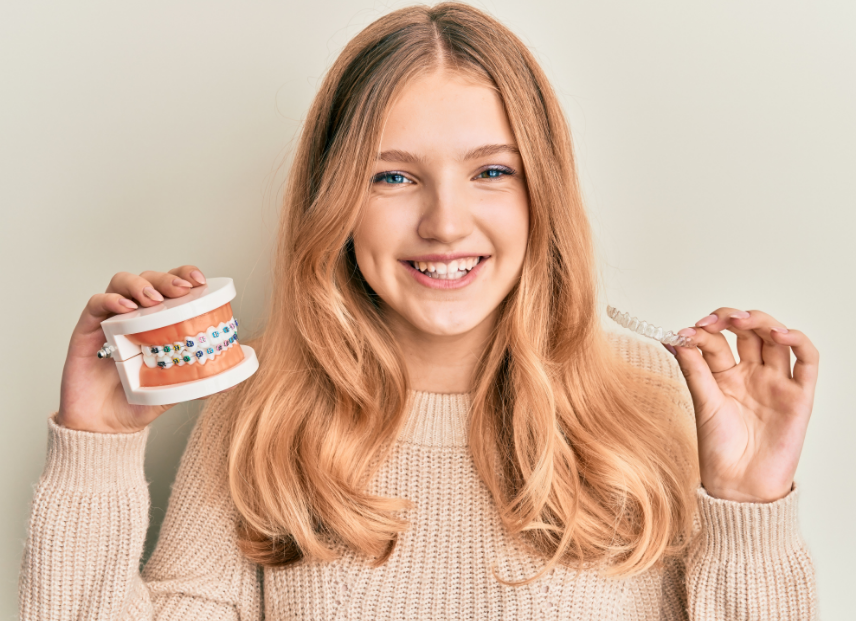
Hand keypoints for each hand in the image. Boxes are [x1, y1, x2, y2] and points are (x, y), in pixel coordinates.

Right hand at [55, 266, 207, 433]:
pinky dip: (111, 300)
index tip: (199, 281)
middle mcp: (135, 314)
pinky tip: (126, 309)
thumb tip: (233, 377)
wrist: (105, 426)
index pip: (172, 285)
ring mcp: (110, 318)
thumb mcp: (176, 388)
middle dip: (167, 279)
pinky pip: (96, 304)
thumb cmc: (138, 401)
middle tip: (181, 290)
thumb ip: (201, 380)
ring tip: (153, 300)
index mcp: (159, 321)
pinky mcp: (86, 329)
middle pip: (150, 278)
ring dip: (140, 285)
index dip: (185, 275)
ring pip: (122, 282)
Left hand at [666, 308, 818, 502]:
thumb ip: (693, 369)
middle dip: (730, 319)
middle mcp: (751, 374)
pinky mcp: (799, 396)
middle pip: (748, 332)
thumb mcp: (703, 403)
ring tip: (739, 320)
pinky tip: (779, 333)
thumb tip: (674, 338)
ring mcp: (775, 382)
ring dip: (761, 321)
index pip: (717, 341)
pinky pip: (807, 361)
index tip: (684, 332)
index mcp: (724, 375)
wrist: (739, 485)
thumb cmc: (719, 450)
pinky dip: (797, 341)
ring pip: (776, 339)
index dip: (703, 331)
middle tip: (712, 321)